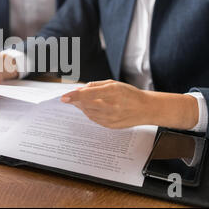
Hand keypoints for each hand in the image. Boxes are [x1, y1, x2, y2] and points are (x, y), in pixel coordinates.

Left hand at [61, 80, 198, 129]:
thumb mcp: (113, 83)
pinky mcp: (110, 125)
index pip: (88, 94)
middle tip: (70, 96)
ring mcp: (111, 118)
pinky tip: (91, 108)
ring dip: (82, 106)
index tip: (64, 97)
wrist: (145, 109)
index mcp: (113, 92)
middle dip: (76, 100)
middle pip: (86, 104)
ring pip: (88, 112)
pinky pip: (93, 119)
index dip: (74, 96)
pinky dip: (89, 112)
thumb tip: (80, 89)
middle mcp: (111, 106)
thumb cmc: (129, 94)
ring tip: (83, 101)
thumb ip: (95, 86)